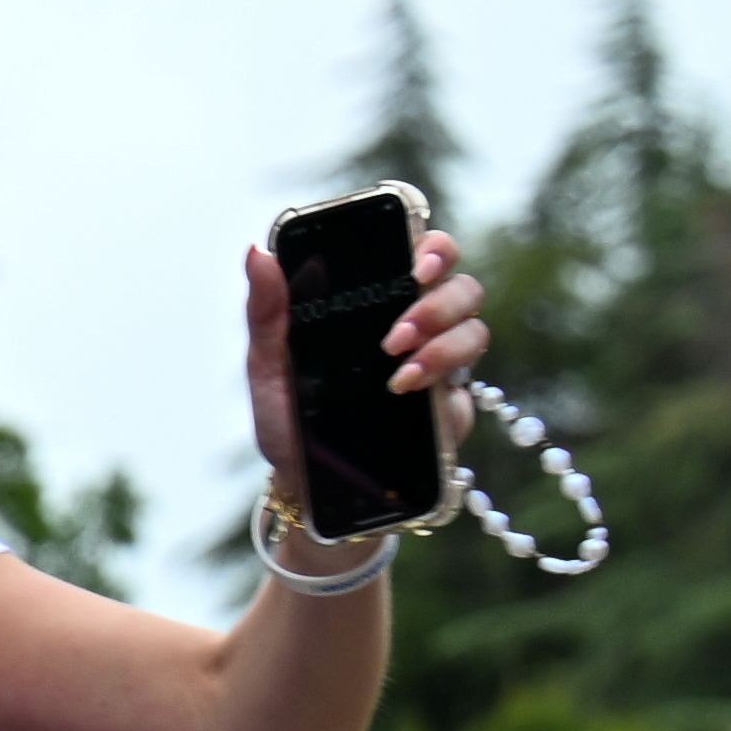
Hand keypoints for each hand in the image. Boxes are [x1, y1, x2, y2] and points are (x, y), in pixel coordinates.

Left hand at [243, 219, 490, 501]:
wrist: (309, 483)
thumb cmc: (291, 417)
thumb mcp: (268, 365)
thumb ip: (266, 311)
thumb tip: (257, 253)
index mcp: (375, 304)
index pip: (420, 254)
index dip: (433, 247)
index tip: (418, 259)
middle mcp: (415, 322)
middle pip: (459, 283)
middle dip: (437, 298)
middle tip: (397, 329)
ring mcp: (439, 358)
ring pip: (473, 322)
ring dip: (441, 335)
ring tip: (396, 360)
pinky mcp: (451, 397)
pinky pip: (469, 369)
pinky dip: (442, 367)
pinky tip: (406, 385)